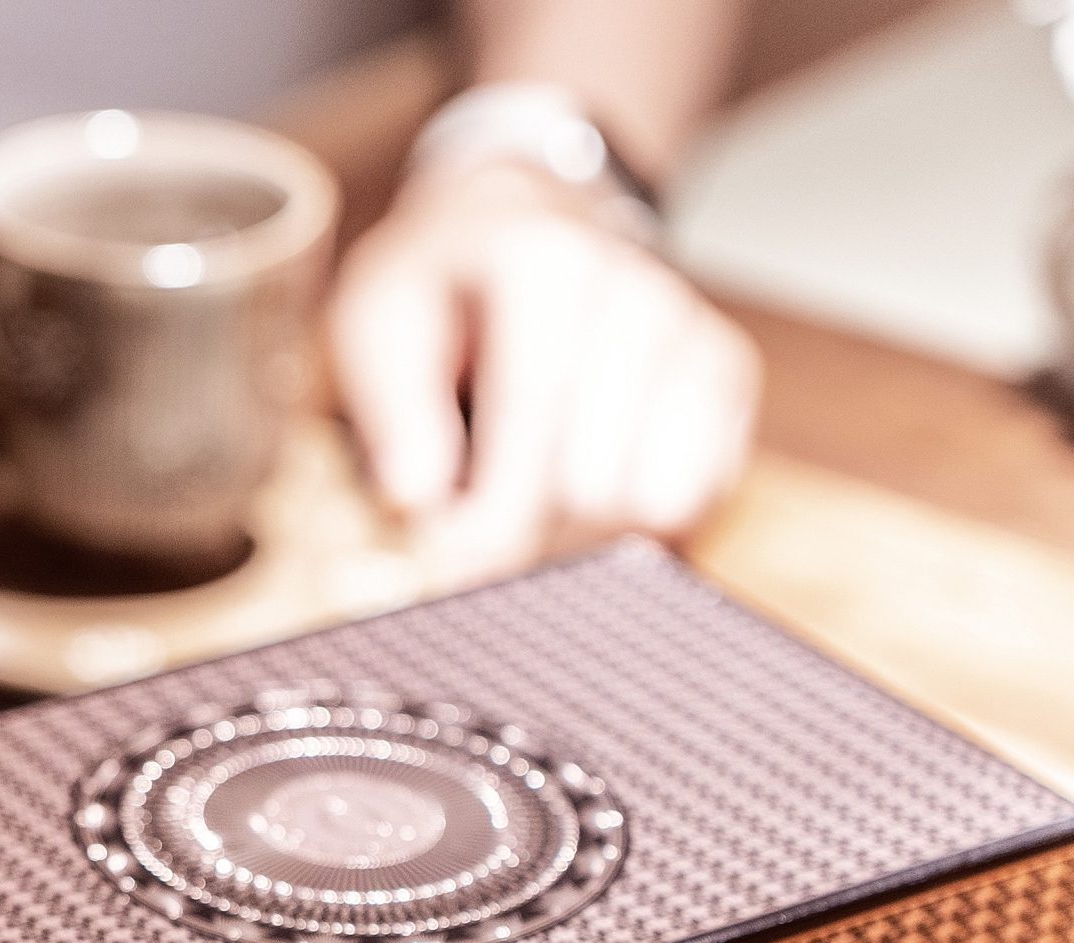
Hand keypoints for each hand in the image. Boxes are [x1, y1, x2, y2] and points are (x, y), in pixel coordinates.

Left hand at [328, 157, 759, 583]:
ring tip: (524, 483)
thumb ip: (394, 412)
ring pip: (650, 504)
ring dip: (577, 527)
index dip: (489, 515)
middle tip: (472, 511)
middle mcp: (641, 293)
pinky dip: (630, 515)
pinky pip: (692, 498)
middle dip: (525, 522)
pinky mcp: (727, 378)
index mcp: (550, 267)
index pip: (534, 420)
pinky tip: (579, 475)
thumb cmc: (438, 284)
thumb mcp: (375, 322)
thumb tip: (419, 499)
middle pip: (595, 483)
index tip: (449, 559)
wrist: (518, 223)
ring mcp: (695, 334)